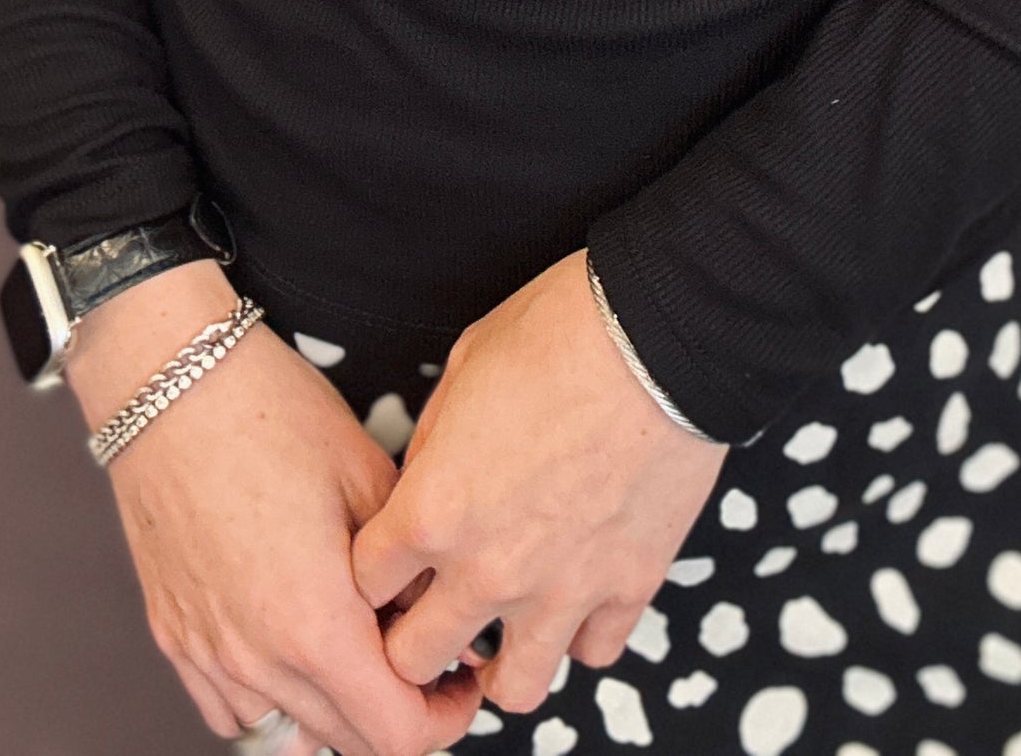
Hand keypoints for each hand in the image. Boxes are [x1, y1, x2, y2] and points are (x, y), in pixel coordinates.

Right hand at [67, 262, 483, 754]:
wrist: (171, 381)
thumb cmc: (269, 413)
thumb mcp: (369, 477)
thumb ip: (406, 567)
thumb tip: (431, 613)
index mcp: (313, 623)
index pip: (393, 734)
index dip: (445, 717)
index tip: (461, 681)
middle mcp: (255, 657)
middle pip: (346, 742)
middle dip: (399, 713)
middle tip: (428, 664)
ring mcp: (207, 654)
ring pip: (289, 730)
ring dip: (337, 708)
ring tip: (363, 647)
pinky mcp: (174, 637)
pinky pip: (233, 709)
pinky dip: (275, 698)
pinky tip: (298, 646)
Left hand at [350, 250, 729, 713]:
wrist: (657, 336)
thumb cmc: (557, 332)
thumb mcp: (463, 367)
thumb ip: (433, 443)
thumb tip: (429, 480)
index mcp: (433, 510)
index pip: (363, 586)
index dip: (373, 570)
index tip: (391, 557)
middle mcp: (489, 568)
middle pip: (415, 660)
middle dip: (414, 637)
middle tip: (434, 608)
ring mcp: (562, 589)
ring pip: (513, 688)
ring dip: (501, 661)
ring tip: (507, 625)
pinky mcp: (629, 587)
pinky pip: (594, 651)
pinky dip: (582, 631)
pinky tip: (578, 591)